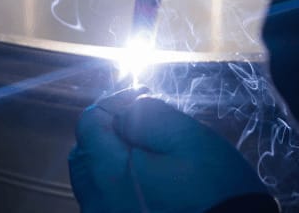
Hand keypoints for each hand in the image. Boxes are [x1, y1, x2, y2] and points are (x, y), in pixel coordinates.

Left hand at [68, 89, 269, 212]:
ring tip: (147, 152)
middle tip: (144, 124)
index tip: (144, 96)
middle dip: (108, 130)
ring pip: (92, 179)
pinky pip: (105, 201)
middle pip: (85, 153)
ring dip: (110, 158)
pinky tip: (147, 181)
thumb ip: (147, 114)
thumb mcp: (188, 138)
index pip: (90, 122)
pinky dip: (117, 184)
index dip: (115, 101)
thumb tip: (124, 111)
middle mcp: (97, 204)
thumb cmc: (214, 190)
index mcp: (107, 175)